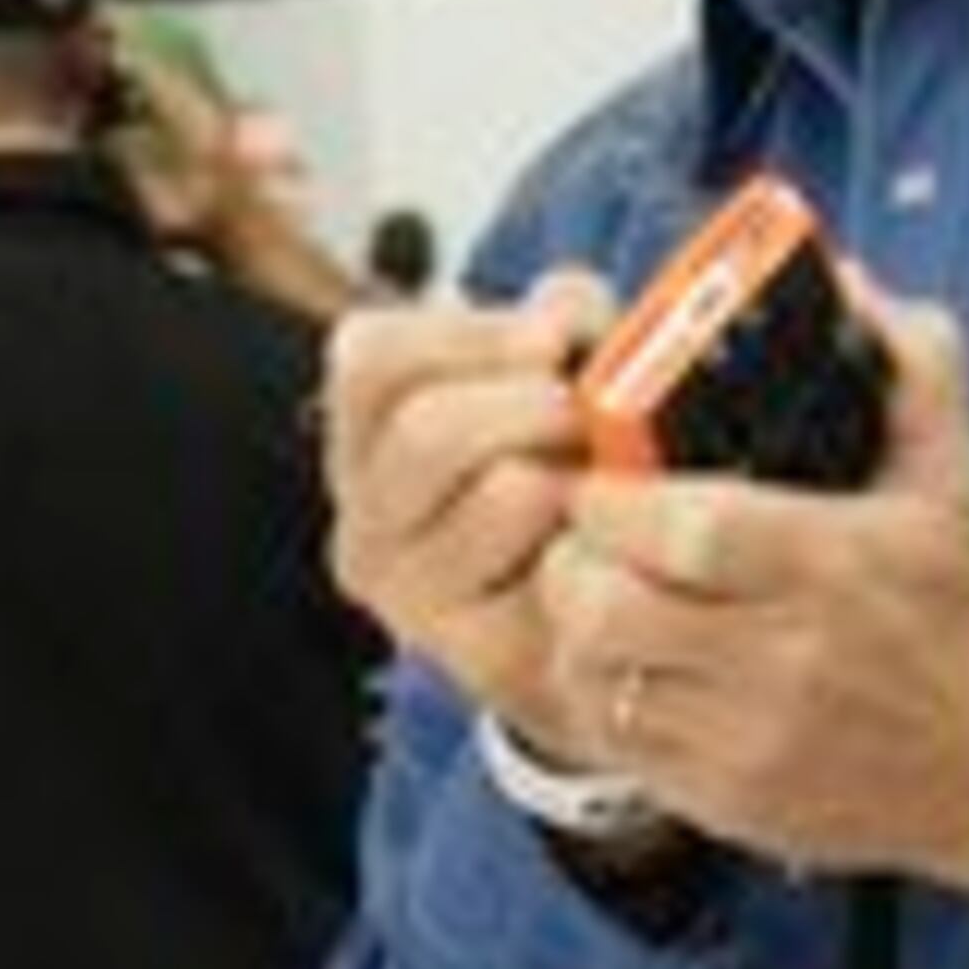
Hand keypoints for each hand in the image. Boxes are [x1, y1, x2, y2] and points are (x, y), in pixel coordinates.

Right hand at [320, 277, 618, 726]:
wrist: (604, 610)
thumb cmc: (565, 471)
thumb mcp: (555, 371)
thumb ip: (562, 315)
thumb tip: (565, 310)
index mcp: (360, 443)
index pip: (367, 358)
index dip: (471, 335)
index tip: (549, 343)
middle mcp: (364, 529)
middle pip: (428, 429)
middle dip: (535, 406)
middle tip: (589, 419)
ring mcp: (414, 604)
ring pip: (505, 490)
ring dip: (578, 472)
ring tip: (601, 487)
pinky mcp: (484, 658)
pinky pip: (562, 568)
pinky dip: (603, 538)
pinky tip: (608, 544)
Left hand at [541, 283, 968, 891]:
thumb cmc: (956, 611)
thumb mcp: (954, 479)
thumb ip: (913, 366)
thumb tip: (846, 282)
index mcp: (834, 565)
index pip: (687, 525)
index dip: (615, 496)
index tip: (605, 477)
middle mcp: (787, 658)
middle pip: (612, 605)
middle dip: (576, 558)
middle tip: (587, 538)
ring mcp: (750, 738)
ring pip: (598, 675)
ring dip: (578, 628)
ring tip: (601, 597)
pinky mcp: (727, 798)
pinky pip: (614, 741)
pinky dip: (602, 694)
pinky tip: (629, 664)